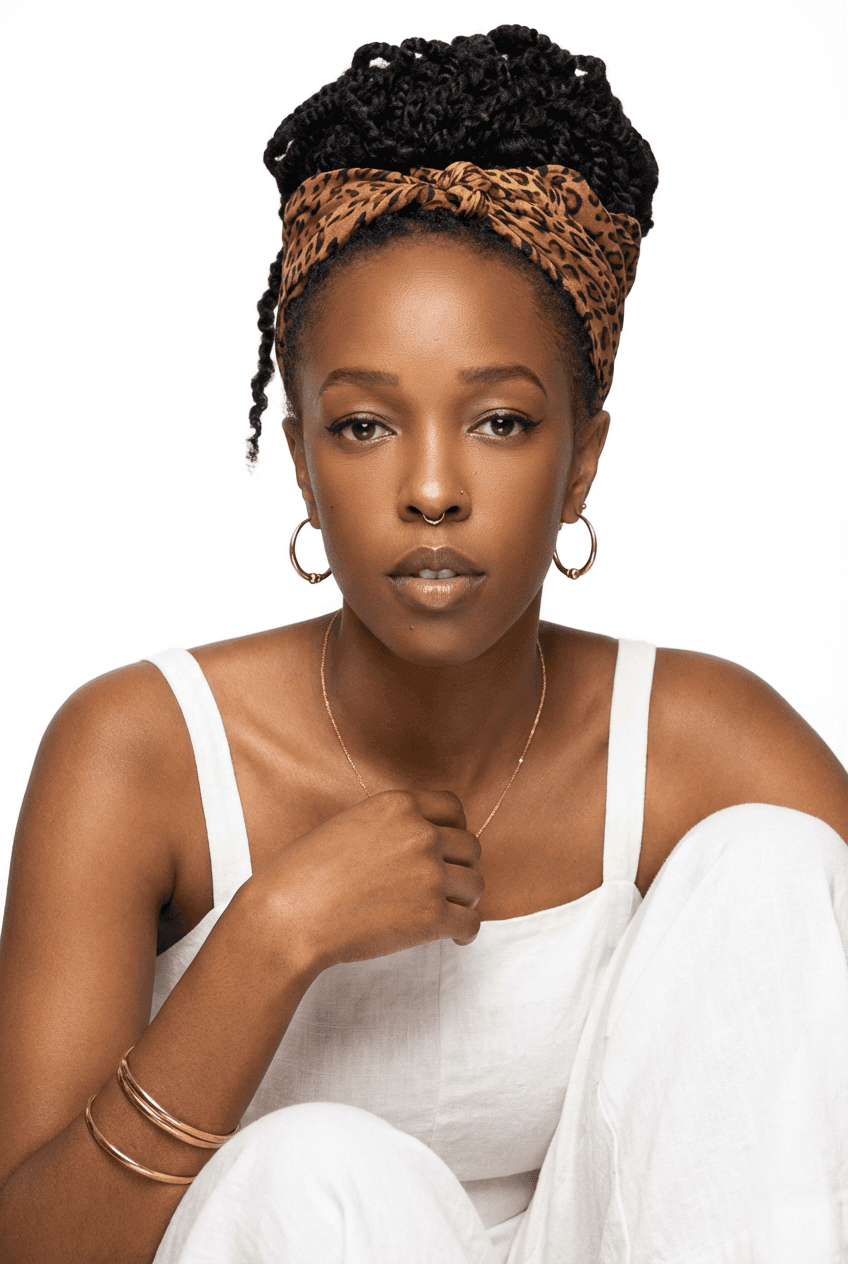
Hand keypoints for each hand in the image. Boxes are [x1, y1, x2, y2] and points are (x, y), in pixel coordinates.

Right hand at [249, 790, 482, 971]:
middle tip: (448, 886)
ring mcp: (429, 875)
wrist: (287, 917)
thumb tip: (412, 843)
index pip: (453, 807)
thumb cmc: (300, 875)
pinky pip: (471, 921)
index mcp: (398, 805)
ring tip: (450, 911)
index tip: (448, 848)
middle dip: (461, 866)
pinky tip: (453, 936)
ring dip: (465, 899)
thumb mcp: (346, 824)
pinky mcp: (431, 916)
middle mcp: (420, 834)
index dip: (454, 829)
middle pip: (470, 847)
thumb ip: (387, 826)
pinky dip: (465, 931)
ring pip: (475, 885)